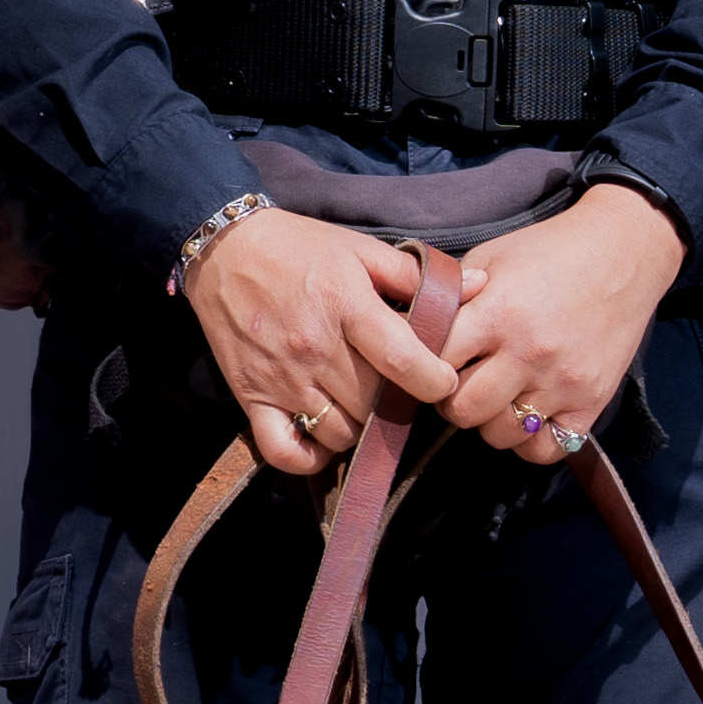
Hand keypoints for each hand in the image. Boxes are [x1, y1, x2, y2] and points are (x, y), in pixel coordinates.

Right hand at [185, 207, 461, 476]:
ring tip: (360, 403)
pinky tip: (323, 436)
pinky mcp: (251, 397)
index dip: (436, 382)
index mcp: (346, 305)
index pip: (405, 363)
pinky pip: (285, 451)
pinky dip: (310, 456)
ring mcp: (281, 377)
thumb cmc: (299, 247)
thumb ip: (416, 274)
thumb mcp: (360, 248)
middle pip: (375, 404)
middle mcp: (314, 347)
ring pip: (340, 433)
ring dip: (358, 427)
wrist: (224, 248)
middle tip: (398, 390)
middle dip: (396, 402)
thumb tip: (478, 286)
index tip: (443, 381)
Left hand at [437, 183, 681, 463]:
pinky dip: (529, 441)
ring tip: (496, 395)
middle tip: (460, 382)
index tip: (429, 358)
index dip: (423, 363)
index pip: (434, 362)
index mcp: (498, 313)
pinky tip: (527, 413)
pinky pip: (545, 450)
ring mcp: (563, 382)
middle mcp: (529, 352)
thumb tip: (411, 325)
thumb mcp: (492, 257)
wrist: (623, 251)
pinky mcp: (592, 402)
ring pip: (500, 434)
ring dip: (489, 420)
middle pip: (461, 410)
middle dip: (451, 399)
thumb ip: (453, 295)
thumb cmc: (550, 250)